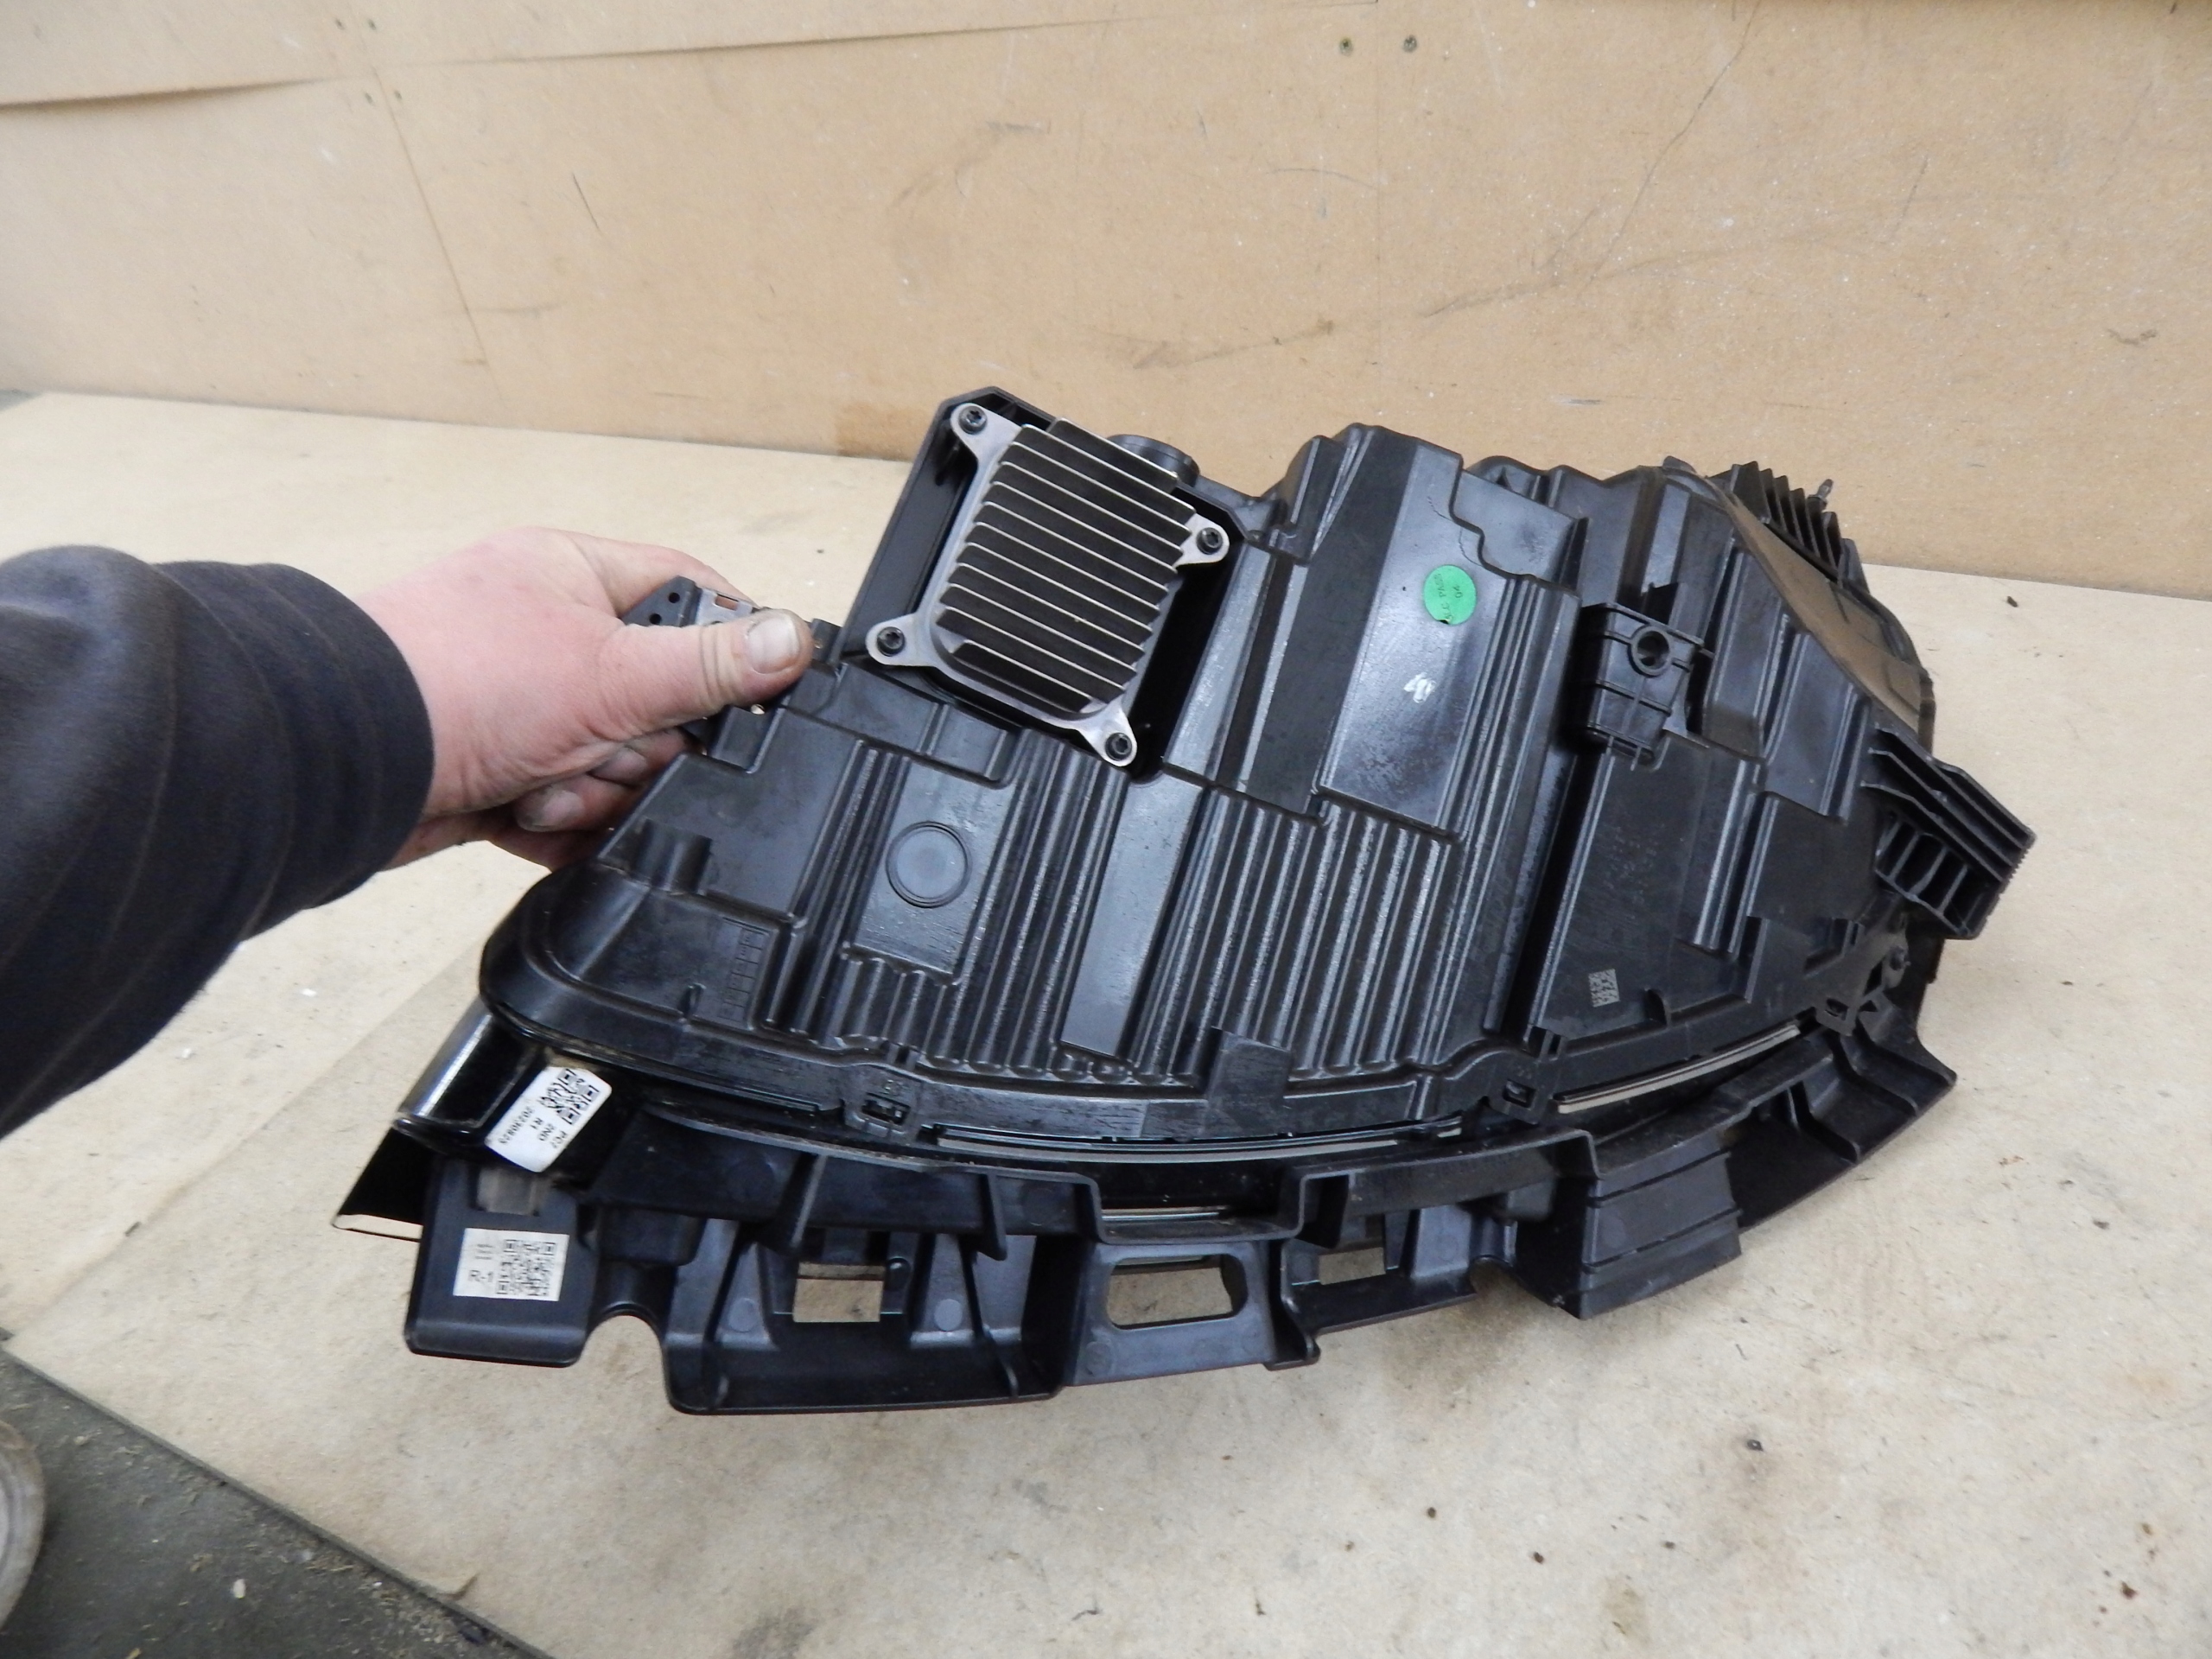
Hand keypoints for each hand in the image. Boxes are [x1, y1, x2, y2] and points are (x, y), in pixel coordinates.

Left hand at [357, 527, 812, 866]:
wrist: (342, 764)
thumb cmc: (452, 681)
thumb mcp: (613, 671)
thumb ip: (712, 663)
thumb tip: (794, 639)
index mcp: (574, 577)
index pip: (689, 594)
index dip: (729, 647)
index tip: (750, 695)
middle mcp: (547, 634)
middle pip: (660, 701)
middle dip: (641, 746)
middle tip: (609, 745)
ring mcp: (518, 707)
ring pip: (614, 764)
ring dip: (592, 790)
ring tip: (546, 780)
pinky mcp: (494, 772)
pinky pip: (567, 808)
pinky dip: (555, 821)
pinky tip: (522, 811)